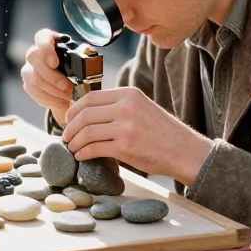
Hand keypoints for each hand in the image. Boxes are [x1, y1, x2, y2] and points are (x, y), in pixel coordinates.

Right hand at [21, 28, 73, 127]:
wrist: (68, 86)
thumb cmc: (76, 70)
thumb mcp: (81, 62)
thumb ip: (82, 61)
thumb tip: (89, 67)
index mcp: (49, 40)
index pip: (41, 37)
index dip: (45, 48)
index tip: (55, 62)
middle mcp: (35, 52)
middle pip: (34, 58)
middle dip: (52, 76)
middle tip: (68, 87)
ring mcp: (29, 68)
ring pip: (34, 78)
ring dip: (53, 90)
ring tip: (69, 96)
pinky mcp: (28, 84)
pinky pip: (35, 91)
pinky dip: (50, 98)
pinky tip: (61, 101)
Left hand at [60, 85, 211, 185]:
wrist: (184, 150)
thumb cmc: (162, 132)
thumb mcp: (141, 107)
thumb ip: (118, 106)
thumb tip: (88, 113)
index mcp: (129, 94)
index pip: (90, 97)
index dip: (74, 109)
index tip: (68, 118)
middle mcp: (126, 107)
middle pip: (84, 113)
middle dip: (70, 127)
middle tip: (66, 136)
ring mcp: (126, 127)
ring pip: (86, 132)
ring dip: (74, 142)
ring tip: (73, 147)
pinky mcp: (125, 147)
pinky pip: (94, 148)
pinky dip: (83, 153)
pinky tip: (82, 156)